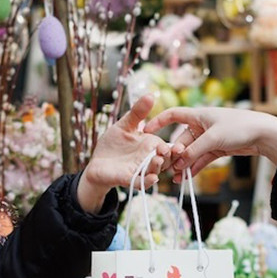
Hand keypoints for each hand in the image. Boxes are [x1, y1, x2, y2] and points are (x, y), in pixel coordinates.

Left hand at [76, 95, 173, 212]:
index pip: (166, 147)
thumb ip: (137, 113)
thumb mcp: (125, 125)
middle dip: (168, 157)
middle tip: (168, 151)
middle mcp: (148, 159)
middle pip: (164, 160)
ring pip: (154, 171)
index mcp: (150, 146)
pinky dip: (147, 181)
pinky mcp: (128, 179)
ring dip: (157, 166)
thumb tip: (151, 95)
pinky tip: (152, 178)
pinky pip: (140, 182)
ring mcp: (140, 170)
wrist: (97, 162)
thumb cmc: (113, 144)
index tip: (179, 146)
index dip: (174, 148)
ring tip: (158, 160)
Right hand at [144, 107, 276, 179]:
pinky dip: (194, 167)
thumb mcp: (213, 139)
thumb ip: (194, 151)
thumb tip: (178, 164)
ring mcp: (209, 138)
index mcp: (198, 115)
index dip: (159, 121)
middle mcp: (201, 125)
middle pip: (181, 141)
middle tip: (166, 169)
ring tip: (175, 179)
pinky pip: (201, 159)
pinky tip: (186, 178)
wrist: (263, 134)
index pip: (173, 115)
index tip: (146, 131)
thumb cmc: (239, 127)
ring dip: (184, 165)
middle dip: (175, 155)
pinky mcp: (217, 149)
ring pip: (191, 152)